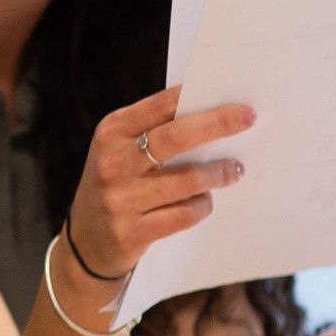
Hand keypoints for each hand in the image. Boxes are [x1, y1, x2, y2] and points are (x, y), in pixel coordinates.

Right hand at [67, 87, 251, 279]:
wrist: (86, 238)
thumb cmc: (117, 183)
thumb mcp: (121, 150)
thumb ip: (154, 131)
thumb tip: (211, 112)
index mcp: (110, 134)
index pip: (159, 106)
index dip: (198, 97)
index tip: (233, 100)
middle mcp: (112, 163)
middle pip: (175, 138)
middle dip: (218, 125)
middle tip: (248, 119)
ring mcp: (120, 199)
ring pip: (187, 180)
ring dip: (219, 173)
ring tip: (234, 170)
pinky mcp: (131, 231)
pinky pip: (184, 215)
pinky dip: (202, 205)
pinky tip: (205, 201)